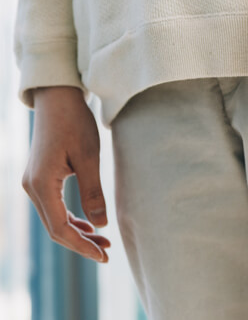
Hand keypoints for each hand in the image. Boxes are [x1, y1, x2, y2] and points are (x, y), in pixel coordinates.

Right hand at [21, 86, 110, 262]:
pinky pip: (55, 207)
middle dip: (81, 243)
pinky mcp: (41, 178)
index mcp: (41, 185)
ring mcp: (34, 183)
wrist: (58, 99)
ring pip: (55, 219)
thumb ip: (93, 192)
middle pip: (55, 228)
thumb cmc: (75, 123)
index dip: (82, 246)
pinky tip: (90, 225)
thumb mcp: (89, 157)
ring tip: (104, 241)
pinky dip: (72, 219)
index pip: (60, 228)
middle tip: (107, 253)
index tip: (103, 255)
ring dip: (78, 232)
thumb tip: (101, 225)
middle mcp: (32, 187)